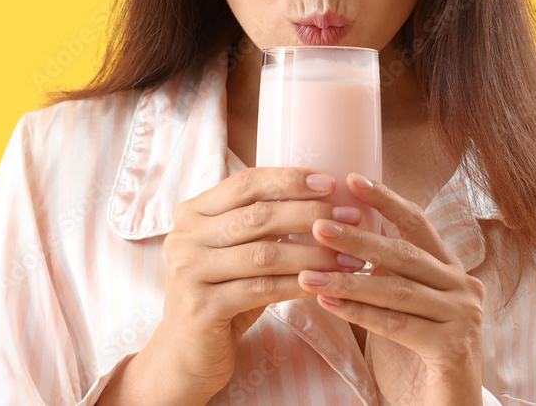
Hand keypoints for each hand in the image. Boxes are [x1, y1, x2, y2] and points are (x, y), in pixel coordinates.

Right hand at [155, 167, 364, 398]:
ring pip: (264, 254)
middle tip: (351, 217)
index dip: (289, 179)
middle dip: (311, 214)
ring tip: (350, 256)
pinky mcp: (200, 307)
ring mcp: (188, 272)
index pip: (246, 184)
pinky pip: (262, 290)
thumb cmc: (224, 295)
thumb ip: (262, 225)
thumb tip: (326, 199)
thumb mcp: (238, 253)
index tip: (330, 181)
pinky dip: (299, 285)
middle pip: (258, 216)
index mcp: (193, 213)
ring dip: (314, 253)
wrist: (186, 356)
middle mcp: (184, 237)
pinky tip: (326, 284)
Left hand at [296, 173, 485, 405]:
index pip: (417, 224)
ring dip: (348, 278)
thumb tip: (336, 237)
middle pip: (404, 253)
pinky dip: (360, 313)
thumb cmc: (416, 358)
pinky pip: (398, 325)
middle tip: (316, 224)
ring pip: (397, 289)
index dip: (385, 200)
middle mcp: (464, 287)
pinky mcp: (454, 348)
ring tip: (308, 271)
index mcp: (450, 270)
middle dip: (357, 236)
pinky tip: (328, 302)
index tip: (350, 179)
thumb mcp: (400, 306)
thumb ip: (384, 275)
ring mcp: (464, 317)